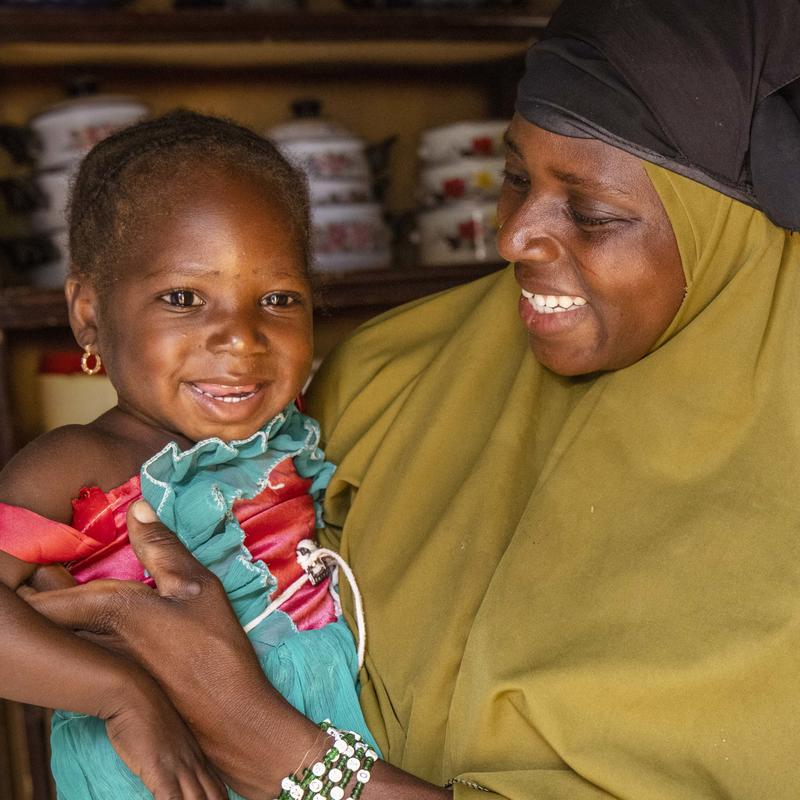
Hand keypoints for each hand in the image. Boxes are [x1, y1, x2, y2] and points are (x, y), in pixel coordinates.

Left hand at [26, 500, 321, 795]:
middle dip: (37, 590)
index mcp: (110, 610)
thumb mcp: (198, 586)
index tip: (24, 556)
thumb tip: (136, 506)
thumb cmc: (215, 649)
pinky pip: (76, 651)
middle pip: (45, 613)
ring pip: (58, 633)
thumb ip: (163, 547)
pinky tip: (85, 625)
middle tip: (36, 568)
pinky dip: (71, 633)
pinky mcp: (110, 684)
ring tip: (52, 588)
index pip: (48, 591)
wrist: (227, 719)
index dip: (33, 572)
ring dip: (52, 612)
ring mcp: (97, 666)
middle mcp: (92, 640)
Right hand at [102, 674, 226, 799]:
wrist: (133, 694)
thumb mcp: (168, 736)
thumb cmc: (144, 713)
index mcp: (197, 755)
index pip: (218, 789)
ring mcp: (179, 767)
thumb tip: (171, 768)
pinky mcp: (161, 771)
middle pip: (214, 797)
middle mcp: (193, 762)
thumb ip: (176, 753)